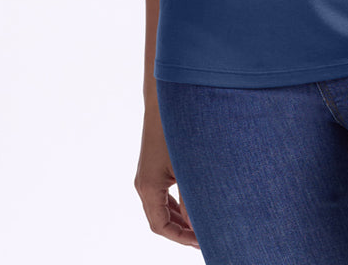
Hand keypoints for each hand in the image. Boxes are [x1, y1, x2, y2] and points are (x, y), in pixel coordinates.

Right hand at [134, 111, 200, 248]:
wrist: (163, 104)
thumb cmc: (176, 132)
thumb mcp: (186, 169)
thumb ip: (190, 199)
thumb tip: (198, 226)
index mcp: (148, 188)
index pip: (160, 226)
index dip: (180, 238)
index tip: (200, 243)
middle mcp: (143, 185)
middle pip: (159, 220)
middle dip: (180, 232)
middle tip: (204, 238)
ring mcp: (147, 176)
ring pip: (160, 208)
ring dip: (179, 219)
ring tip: (200, 226)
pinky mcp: (153, 168)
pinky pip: (162, 195)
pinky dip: (175, 205)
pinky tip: (192, 206)